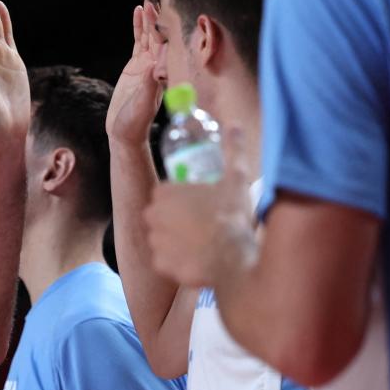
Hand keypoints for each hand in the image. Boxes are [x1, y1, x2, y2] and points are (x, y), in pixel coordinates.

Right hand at [107, 2, 164, 146]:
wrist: (124, 132)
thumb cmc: (135, 123)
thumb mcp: (142, 104)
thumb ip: (149, 84)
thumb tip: (155, 63)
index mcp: (162, 73)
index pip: (166, 46)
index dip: (164, 28)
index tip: (163, 12)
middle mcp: (157, 66)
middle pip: (159, 37)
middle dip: (158, 18)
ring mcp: (147, 65)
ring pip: (149, 36)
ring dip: (149, 19)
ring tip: (147, 0)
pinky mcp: (135, 66)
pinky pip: (138, 42)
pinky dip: (137, 28)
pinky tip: (137, 13)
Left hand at [144, 128, 256, 286]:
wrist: (234, 258)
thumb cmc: (232, 216)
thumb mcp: (236, 179)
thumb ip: (233, 149)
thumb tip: (236, 125)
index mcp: (165, 193)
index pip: (165, 192)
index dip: (182, 198)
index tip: (199, 204)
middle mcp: (153, 216)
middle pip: (160, 214)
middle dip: (176, 218)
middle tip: (200, 223)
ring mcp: (155, 241)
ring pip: (161, 237)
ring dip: (175, 239)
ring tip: (200, 242)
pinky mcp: (160, 264)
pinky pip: (165, 260)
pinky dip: (176, 260)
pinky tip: (195, 258)